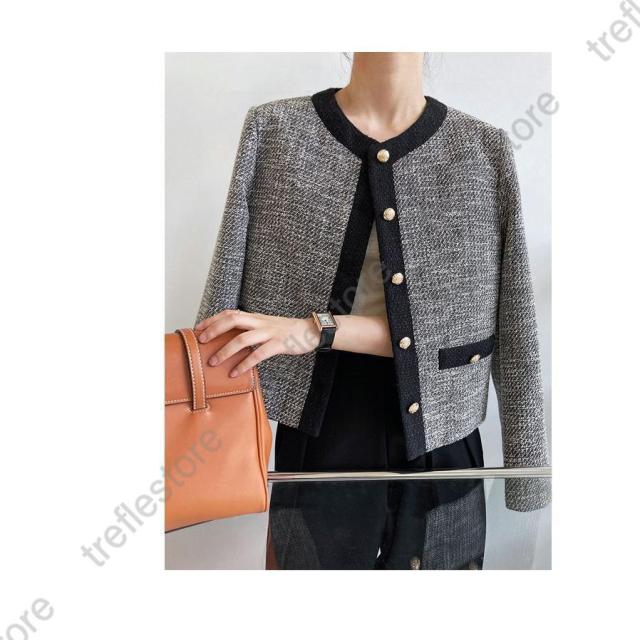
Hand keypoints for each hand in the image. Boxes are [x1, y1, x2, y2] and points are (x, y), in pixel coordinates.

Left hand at [195, 310, 320, 376]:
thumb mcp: (266, 326)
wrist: (311, 331)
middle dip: (214, 329)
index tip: (198, 328)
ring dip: (226, 350)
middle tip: (202, 341)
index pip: (230, 313)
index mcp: (255, 317)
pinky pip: (259, 354)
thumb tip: (230, 337)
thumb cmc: (286, 331)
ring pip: (243, 338)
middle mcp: (260, 322)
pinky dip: (245, 364)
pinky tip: (236, 372)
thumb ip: (250, 329)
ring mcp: (269, 332)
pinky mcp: (279, 343)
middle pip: (233, 320)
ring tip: (214, 362)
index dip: (213, 319)